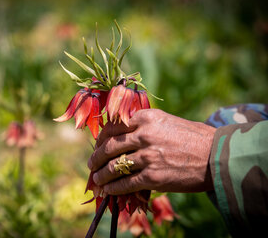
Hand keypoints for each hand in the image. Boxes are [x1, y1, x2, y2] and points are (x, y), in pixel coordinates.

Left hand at [88, 109, 215, 194]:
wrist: (217, 155)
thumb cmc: (193, 137)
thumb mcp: (167, 121)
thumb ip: (144, 125)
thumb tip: (122, 136)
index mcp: (146, 117)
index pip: (113, 127)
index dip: (101, 138)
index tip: (97, 145)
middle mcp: (144, 134)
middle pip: (109, 147)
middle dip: (96, 157)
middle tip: (91, 164)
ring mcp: (148, 156)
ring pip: (115, 166)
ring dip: (101, 175)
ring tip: (96, 179)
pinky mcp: (153, 177)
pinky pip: (126, 183)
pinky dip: (114, 188)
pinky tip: (108, 190)